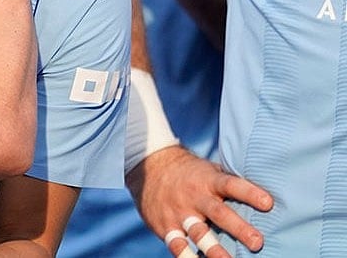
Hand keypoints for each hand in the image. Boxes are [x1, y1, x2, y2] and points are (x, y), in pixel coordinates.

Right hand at [126, 146, 273, 256]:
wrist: (149, 168)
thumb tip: (269, 191)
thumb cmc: (190, 173)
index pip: (231, 184)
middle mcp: (194, 196)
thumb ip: (230, 183)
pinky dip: (188, 257)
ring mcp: (179, 212)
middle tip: (257, 242)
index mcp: (208, 180)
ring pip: (199, 233)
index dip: (249, 193)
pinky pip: (177, 245)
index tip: (268, 203)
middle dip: (238, 228)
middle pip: (218, 212)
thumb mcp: (208, 170)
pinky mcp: (166, 226)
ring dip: (215, 249)